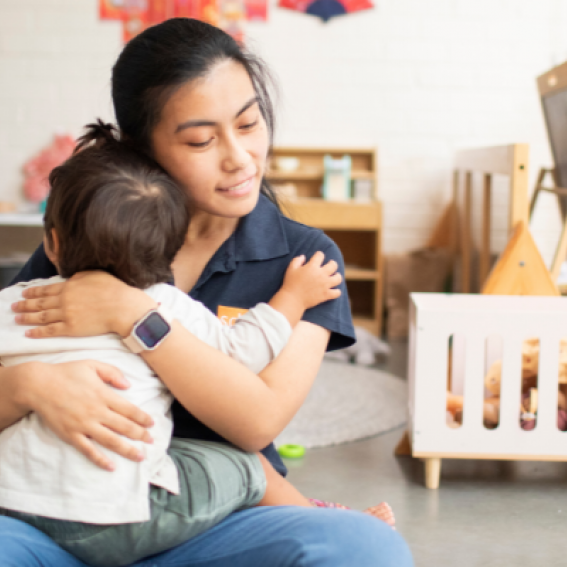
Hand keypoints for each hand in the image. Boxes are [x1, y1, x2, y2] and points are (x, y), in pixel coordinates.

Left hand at [11, 271, 155, 338]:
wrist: (123, 307)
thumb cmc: (114, 289)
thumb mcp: (96, 275)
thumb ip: (80, 276)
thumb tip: (71, 279)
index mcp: (69, 286)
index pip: (46, 290)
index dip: (33, 292)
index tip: (24, 294)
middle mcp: (64, 300)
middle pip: (40, 303)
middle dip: (25, 305)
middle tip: (14, 307)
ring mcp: (66, 314)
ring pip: (41, 316)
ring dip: (27, 318)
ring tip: (17, 319)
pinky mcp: (71, 328)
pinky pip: (50, 330)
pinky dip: (37, 332)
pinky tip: (28, 333)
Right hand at [23, 360, 153, 470]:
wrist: (37, 385)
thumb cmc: (66, 373)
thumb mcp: (92, 364)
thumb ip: (113, 373)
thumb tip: (129, 385)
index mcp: (104, 395)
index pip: (130, 410)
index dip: (143, 418)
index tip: (152, 424)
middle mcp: (97, 412)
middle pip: (124, 427)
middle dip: (141, 435)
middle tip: (152, 441)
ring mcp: (84, 425)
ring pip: (111, 441)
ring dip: (127, 450)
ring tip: (140, 457)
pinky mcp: (71, 435)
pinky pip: (88, 450)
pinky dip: (101, 460)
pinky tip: (112, 467)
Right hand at [281, 251, 341, 310]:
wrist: (292, 300)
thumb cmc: (290, 283)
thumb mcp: (291, 269)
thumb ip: (297, 260)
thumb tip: (304, 257)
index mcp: (312, 266)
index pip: (320, 255)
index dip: (319, 255)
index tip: (317, 257)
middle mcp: (321, 274)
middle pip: (333, 265)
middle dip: (332, 264)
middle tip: (329, 266)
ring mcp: (325, 285)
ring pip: (338, 278)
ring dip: (337, 276)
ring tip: (334, 277)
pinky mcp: (326, 295)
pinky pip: (337, 292)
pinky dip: (336, 291)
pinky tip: (333, 290)